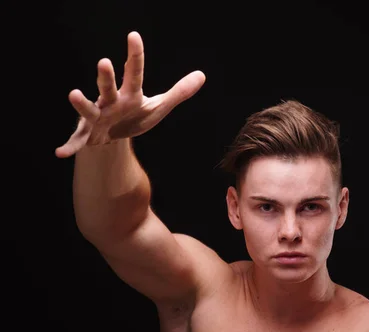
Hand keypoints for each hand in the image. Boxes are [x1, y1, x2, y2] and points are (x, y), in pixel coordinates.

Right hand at [56, 31, 205, 157]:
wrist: (115, 136)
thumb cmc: (135, 116)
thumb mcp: (159, 106)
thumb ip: (179, 92)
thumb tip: (202, 75)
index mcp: (129, 94)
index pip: (134, 72)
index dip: (135, 55)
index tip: (134, 35)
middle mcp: (110, 102)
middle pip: (108, 87)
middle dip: (106, 76)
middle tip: (104, 62)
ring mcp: (97, 117)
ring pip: (88, 109)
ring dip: (82, 103)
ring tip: (73, 94)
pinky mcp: (88, 134)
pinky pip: (77, 141)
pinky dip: (69, 146)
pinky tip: (60, 153)